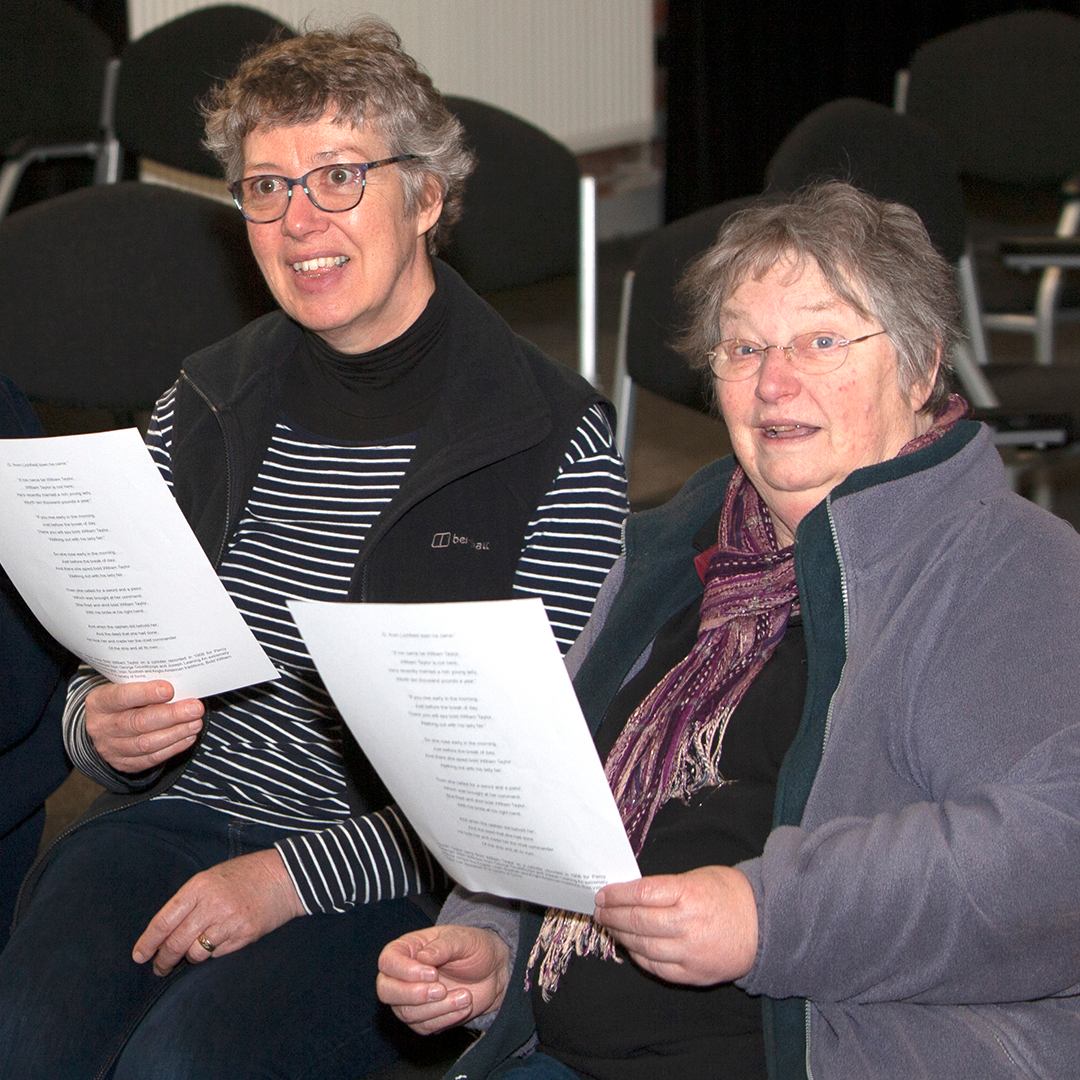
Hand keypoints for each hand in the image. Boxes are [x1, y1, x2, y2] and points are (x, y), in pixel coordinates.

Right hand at [86, 679, 203, 772]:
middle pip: (138, 723)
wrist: (104, 725)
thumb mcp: (124, 686)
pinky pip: (151, 758)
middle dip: (171, 715)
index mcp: (99, 702)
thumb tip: (179, 684)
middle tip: (195, 708)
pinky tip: (188, 736)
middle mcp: (101, 727)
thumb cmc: (123, 700)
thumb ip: (145, 685)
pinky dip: (173, 747)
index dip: (146, 694)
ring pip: (146, 743)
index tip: (169, 690)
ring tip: (196, 723)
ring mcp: (111, 748)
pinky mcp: (124, 763)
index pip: (121, 697)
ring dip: (176, 733)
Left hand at [132, 848, 304, 975]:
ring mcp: (229, 920)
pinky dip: (212, 954)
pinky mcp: (245, 934)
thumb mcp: (213, 877)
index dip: (148, 942)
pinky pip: (218, 954)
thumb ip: (191, 900)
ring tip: (189, 957)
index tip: (139, 956)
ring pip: (196, 952)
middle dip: (164, 960)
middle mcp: (211, 904)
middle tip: (159, 968)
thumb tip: (167, 932)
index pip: (164, 920)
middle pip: (176, 942)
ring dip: (189, 958)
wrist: (286, 876)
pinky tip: (215, 946)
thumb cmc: (246, 874)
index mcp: (199, 886)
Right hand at [377, 925, 509, 1034]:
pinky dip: (445, 1019)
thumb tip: (423, 957)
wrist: (492, 971)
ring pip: (406, 1013)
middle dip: (414, 994)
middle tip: (442, 990)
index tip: (433, 973)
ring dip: (438, 1008)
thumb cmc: (473, 948)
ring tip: (465, 996)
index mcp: (408, 948)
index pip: (388, 962)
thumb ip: (443, 945)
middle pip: (386, 991)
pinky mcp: (423, 1018)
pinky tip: (463, 1006)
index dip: (405, 971)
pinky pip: (423, 1027)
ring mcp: (410, 998)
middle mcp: (403, 974)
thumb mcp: (462, 939)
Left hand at [592, 865, 758, 985]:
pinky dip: (638, 956)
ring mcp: (690, 952)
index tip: (602, 894)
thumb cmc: (728, 895)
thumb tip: (629, 893)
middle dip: (612, 915)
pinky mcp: (693, 974)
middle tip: (600, 911)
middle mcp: (687, 924)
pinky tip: (630, 946)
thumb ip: (665, 887)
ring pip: (643, 946)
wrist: (764, 927)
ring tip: (610, 927)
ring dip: (621, 935)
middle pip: (638, 920)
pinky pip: (656, 966)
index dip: (616, 894)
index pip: (641, 893)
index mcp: (689, 894)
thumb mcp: (697, 877)